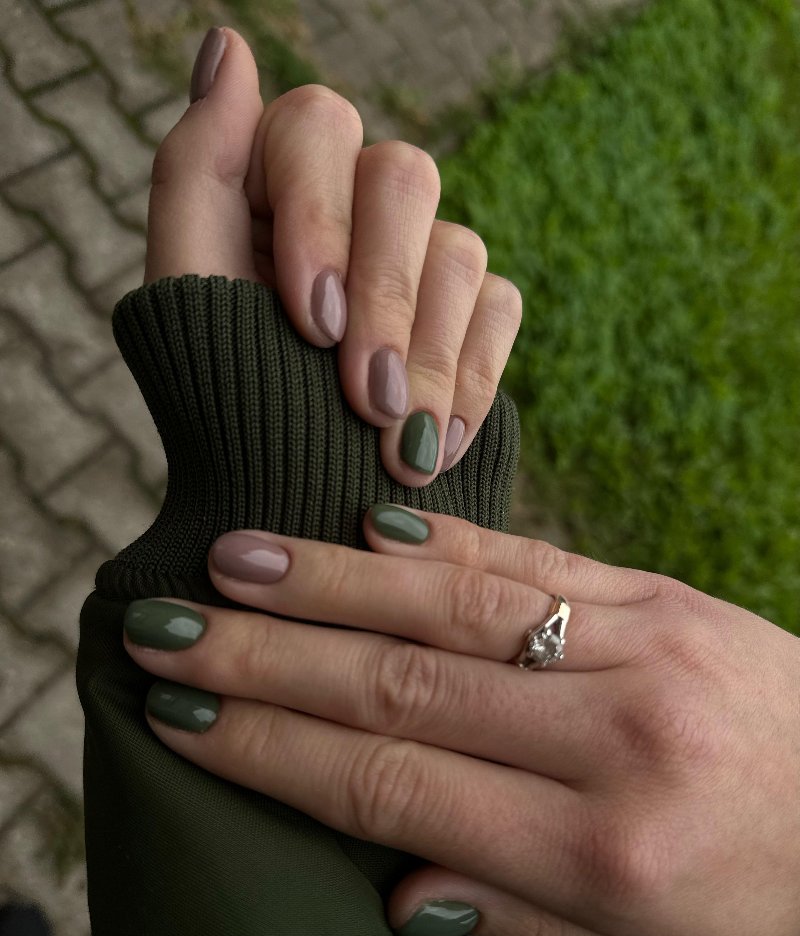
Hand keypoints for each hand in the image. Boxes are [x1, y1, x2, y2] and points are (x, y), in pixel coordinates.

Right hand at [122, 509, 799, 935]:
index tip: (190, 723)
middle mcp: (613, 740)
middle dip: (270, 660)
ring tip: (235, 562)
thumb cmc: (747, 885)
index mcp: (605, 851)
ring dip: (332, 583)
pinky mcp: (653, 595)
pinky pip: (529, 562)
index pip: (402, 787)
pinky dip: (438, 548)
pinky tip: (364, 529)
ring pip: (455, 610)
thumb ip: (517, 919)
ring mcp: (636, 650)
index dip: (282, 754)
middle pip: (406, 688)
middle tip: (172, 633)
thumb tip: (395, 888)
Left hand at [144, 26, 521, 486]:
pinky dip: (470, 379)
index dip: (321, 220)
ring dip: (430, 356)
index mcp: (275, 183)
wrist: (287, 507)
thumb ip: (194, 169)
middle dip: (386, 299)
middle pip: (405, 177)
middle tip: (367, 401)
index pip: (318, 129)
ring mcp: (420, 257)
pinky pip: (502, 308)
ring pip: (460, 248)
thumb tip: (226, 44)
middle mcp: (354, 206)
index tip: (310, 325)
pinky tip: (434, 444)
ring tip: (400, 449)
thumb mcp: (187, 295)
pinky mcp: (472, 312)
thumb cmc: (223, 403)